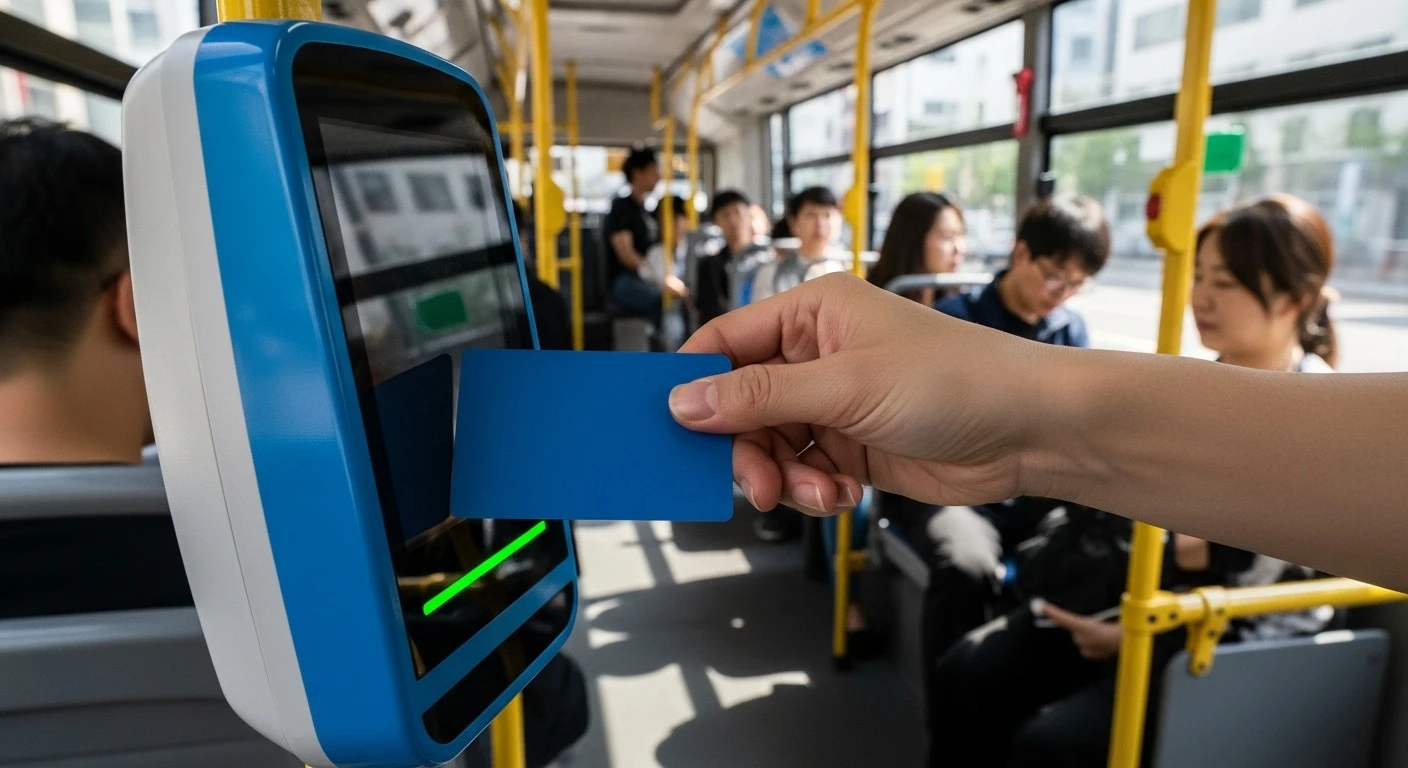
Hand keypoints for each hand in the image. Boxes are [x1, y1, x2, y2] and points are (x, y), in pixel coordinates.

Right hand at [668, 273, 1043, 515]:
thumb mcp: (846, 386)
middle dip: (746, 450)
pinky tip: (843, 494)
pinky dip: (812, 490)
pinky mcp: (851, 446)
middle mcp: (817, 354)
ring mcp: (833, 403)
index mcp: (812, 313)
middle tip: (757, 484)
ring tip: (817, 492)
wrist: (1030, 431)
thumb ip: (760, 396)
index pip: (726, 342)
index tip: (669, 425)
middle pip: (741, 405)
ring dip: (784, 477)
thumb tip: (684, 401)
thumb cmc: (956, 380)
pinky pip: (802, 472)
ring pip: (769, 446)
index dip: (694, 383)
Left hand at [1042, 603, 1122, 660]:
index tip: (1040, 605)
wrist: (1131, 643)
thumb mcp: (1107, 618)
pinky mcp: (1089, 655)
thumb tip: (1085, 620)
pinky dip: (1092, 644)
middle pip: (1075, 630)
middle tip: (1097, 624)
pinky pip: (1086, 646)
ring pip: (1081, 638)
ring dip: (1088, 635)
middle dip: (1082, 627)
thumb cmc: (1121, 627)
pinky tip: (1104, 642)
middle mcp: (1081, 639)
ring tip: (1104, 633)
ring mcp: (1085, 649)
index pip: (1064, 619)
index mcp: (1084, 627)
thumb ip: (1091, 620)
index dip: (1052, 612)